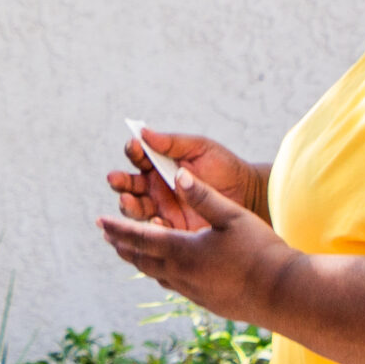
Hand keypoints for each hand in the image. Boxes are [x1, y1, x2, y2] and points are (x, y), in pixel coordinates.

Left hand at [98, 170, 295, 321]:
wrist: (283, 294)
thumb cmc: (261, 251)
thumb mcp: (232, 216)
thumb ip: (202, 195)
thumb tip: (178, 174)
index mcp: (183, 251)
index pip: (140, 237)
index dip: (118, 229)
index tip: (99, 222)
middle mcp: (181, 274)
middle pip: (140, 259)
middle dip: (122, 245)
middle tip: (107, 236)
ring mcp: (192, 291)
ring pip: (155, 274)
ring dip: (139, 261)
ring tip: (130, 252)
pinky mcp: (205, 302)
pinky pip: (172, 285)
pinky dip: (159, 273)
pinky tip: (166, 271)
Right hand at [106, 128, 267, 230]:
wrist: (249, 194)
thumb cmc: (224, 167)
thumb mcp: (200, 148)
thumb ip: (173, 143)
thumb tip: (143, 132)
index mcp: (159, 166)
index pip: (139, 158)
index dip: (133, 152)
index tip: (134, 146)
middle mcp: (155, 189)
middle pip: (129, 186)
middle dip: (120, 182)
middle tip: (116, 179)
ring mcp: (162, 210)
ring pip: (135, 209)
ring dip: (127, 205)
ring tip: (127, 201)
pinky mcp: (173, 230)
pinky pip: (156, 232)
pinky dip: (153, 228)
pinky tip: (156, 222)